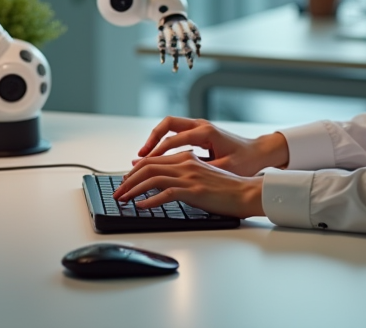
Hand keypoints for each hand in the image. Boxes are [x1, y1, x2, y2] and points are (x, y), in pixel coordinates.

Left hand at [113, 151, 264, 216]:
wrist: (247, 193)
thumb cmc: (227, 189)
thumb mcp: (203, 175)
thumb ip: (184, 174)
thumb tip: (164, 184)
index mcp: (187, 158)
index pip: (153, 160)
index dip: (135, 170)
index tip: (125, 180)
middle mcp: (186, 164)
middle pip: (148, 167)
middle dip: (128, 180)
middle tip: (118, 192)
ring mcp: (189, 177)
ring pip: (153, 178)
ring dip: (133, 189)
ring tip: (123, 199)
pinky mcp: (194, 191)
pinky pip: (165, 194)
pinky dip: (150, 201)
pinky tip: (141, 207)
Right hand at [134, 116, 288, 176]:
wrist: (260, 152)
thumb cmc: (246, 161)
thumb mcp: (225, 168)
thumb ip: (203, 170)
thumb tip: (180, 178)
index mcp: (206, 132)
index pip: (174, 138)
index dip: (157, 152)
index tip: (144, 163)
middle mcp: (201, 125)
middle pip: (167, 124)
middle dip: (151, 140)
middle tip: (139, 157)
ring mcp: (200, 127)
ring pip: (170, 127)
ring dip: (156, 140)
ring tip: (143, 157)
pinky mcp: (200, 133)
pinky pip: (177, 133)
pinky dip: (165, 143)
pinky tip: (158, 158)